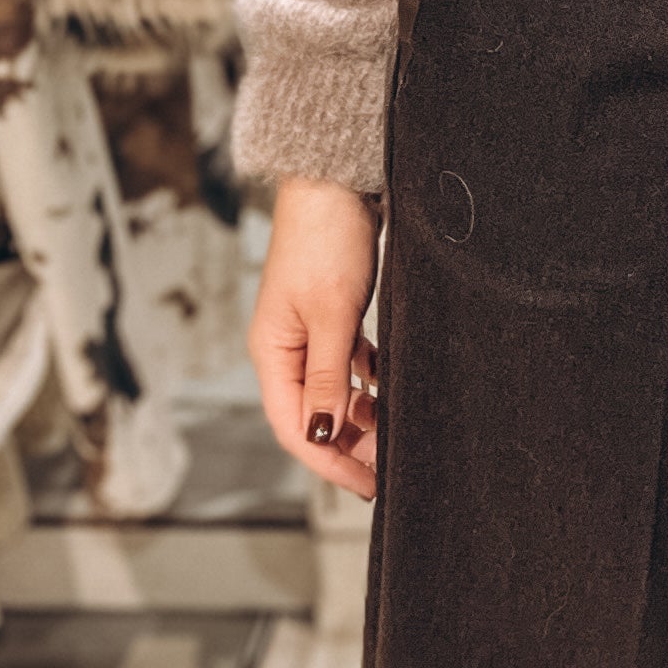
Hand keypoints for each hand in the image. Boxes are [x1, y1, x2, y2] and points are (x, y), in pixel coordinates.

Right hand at [250, 175, 382, 503]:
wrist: (336, 182)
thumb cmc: (326, 240)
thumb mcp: (332, 316)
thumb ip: (327, 378)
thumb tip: (320, 435)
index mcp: (272, 353)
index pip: (296, 428)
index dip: (331, 462)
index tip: (368, 485)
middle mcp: (285, 348)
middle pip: (314, 416)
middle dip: (350, 445)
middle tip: (390, 467)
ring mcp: (308, 333)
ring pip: (333, 392)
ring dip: (361, 416)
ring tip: (394, 432)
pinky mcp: (331, 316)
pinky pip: (347, 365)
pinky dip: (367, 382)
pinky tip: (387, 388)